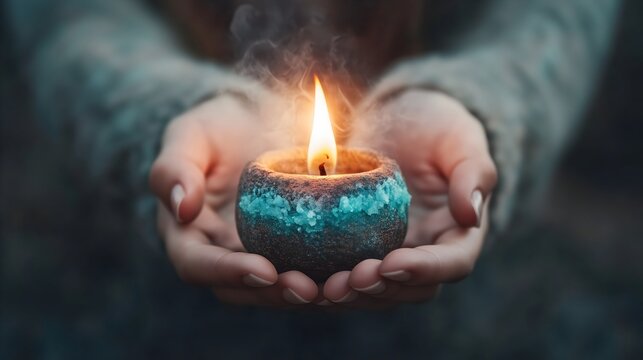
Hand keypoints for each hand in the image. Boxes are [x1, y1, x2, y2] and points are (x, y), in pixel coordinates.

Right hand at [149, 95, 318, 305]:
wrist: (254, 122)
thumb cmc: (217, 126)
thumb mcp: (190, 135)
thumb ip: (175, 168)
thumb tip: (181, 209)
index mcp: (187, 234)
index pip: (198, 264)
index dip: (228, 272)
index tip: (264, 269)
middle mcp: (221, 254)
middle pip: (242, 290)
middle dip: (274, 294)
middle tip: (309, 289)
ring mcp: (257, 254)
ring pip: (277, 288)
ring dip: (305, 293)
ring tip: (336, 287)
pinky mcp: (290, 249)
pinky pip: (306, 269)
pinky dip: (327, 275)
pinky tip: (354, 271)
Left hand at [323, 89, 496, 307]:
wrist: (399, 122)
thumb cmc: (436, 127)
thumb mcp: (459, 138)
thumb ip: (473, 172)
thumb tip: (470, 215)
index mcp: (457, 234)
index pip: (451, 264)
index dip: (423, 270)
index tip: (391, 263)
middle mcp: (424, 254)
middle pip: (408, 289)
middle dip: (379, 290)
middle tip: (346, 280)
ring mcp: (390, 255)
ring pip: (375, 292)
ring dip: (349, 295)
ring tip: (321, 288)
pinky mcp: (357, 249)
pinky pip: (343, 275)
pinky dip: (324, 283)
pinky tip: (299, 280)